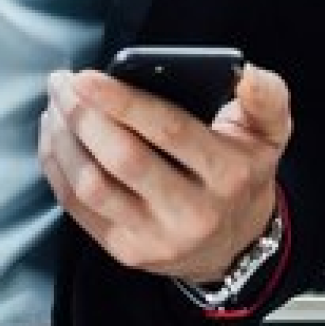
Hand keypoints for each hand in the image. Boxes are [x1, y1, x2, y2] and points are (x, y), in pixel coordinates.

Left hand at [39, 63, 288, 282]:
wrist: (236, 245)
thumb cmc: (244, 174)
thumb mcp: (270, 134)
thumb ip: (266, 98)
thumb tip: (246, 73)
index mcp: (228, 173)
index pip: (169, 131)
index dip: (123, 102)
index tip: (86, 77)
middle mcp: (192, 212)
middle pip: (123, 159)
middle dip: (83, 116)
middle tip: (62, 83)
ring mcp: (155, 238)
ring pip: (92, 186)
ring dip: (64, 140)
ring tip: (56, 105)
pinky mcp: (126, 252)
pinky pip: (78, 208)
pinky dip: (57, 167)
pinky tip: (55, 136)